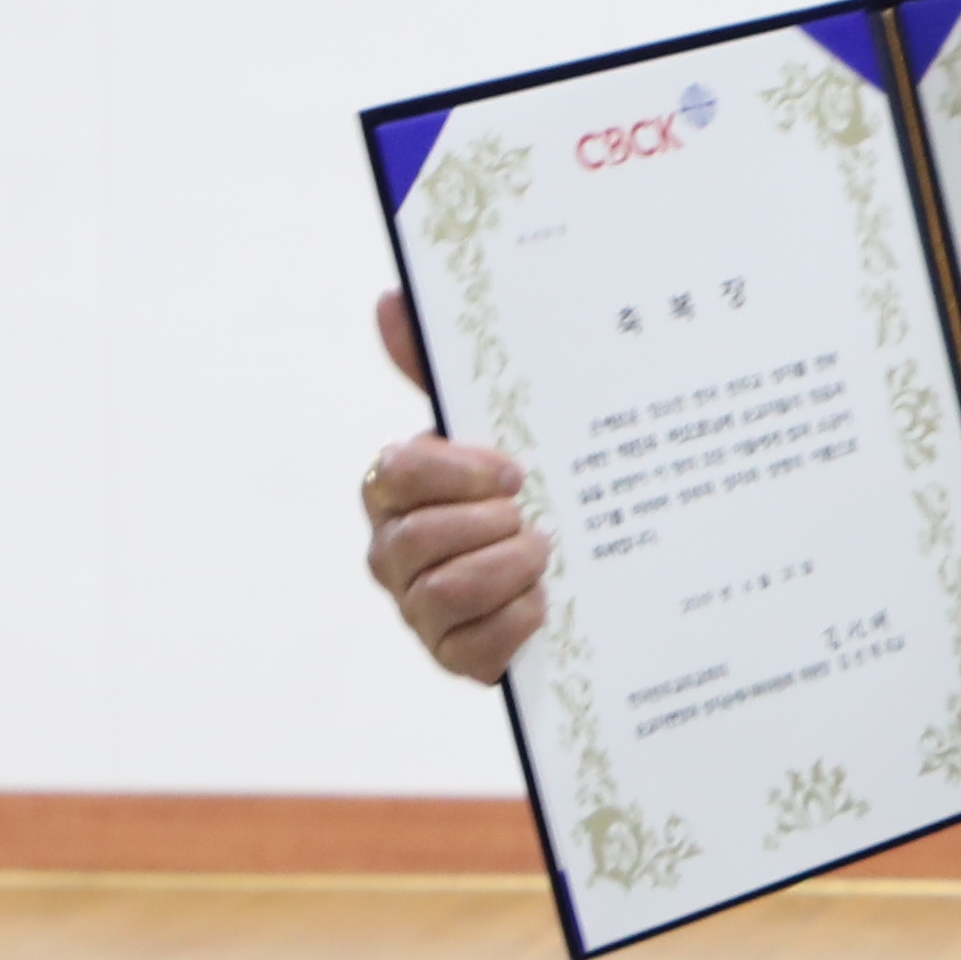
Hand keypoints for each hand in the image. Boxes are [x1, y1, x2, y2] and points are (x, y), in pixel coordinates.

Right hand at [362, 289, 545, 681]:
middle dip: (492, 526)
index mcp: (392, 488)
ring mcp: (415, 610)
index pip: (399, 472)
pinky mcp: (452, 659)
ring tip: (544, 554)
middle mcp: (390, 551)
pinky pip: (473, 651)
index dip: (461, 472)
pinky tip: (545, 603)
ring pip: (447, 593)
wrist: (570, 564)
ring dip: (511, 570)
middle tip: (533, 518)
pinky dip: (519, 622)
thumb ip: (437, 369)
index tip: (515, 472)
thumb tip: (392, 300)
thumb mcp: (487, 427)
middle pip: (422, 538)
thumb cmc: (513, 487)